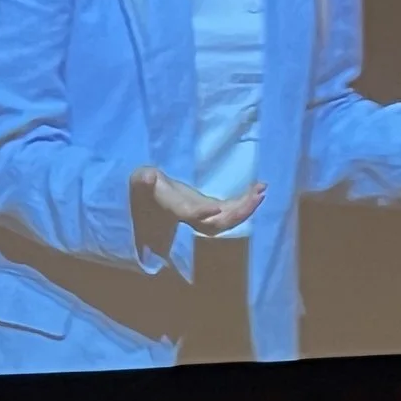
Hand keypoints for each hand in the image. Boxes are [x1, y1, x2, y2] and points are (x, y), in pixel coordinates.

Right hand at [134, 167, 265, 236]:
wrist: (148, 202)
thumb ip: (143, 180)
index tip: (216, 208)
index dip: (200, 212)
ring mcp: (203, 215)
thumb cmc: (143, 189)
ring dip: (246, 208)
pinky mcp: (211, 209)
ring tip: (261, 190)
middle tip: (256, 196)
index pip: (187, 214)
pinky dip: (246, 202)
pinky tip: (259, 187)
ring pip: (227, 220)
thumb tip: (147, 176)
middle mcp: (191, 217)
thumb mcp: (139, 181)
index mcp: (173, 210)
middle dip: (236, 212)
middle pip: (216, 224)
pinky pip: (231, 210)